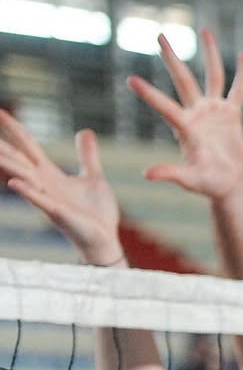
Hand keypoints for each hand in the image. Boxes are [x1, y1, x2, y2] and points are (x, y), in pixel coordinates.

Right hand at [0, 119, 121, 265]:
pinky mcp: (58, 214)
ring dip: (7, 164)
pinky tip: (14, 183)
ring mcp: (48, 199)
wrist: (105, 241)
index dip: (13, 128)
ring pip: (22, 177)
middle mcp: (44, 184)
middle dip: (0, 146)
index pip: (27, 145)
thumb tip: (85, 131)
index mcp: (50, 174)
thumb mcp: (94, 177)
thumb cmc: (97, 214)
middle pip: (16, 158)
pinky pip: (39, 201)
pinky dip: (27, 192)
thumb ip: (87, 156)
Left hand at [128, 28, 242, 199]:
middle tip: (159, 35)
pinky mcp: (231, 114)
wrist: (228, 185)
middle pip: (183, 79)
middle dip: (172, 58)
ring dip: (210, 54)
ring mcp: (214, 111)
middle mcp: (197, 113)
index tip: (130, 80)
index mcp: (185, 128)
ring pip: (212, 76)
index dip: (149, 94)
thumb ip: (170, 173)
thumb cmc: (208, 185)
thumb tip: (146, 175)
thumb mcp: (190, 181)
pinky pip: (238, 90)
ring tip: (205, 30)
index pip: (164, 107)